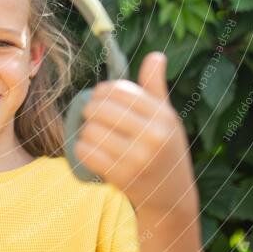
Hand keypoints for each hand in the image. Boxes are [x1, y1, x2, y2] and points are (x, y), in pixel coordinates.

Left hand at [74, 52, 199, 217]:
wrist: (171, 196)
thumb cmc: (165, 148)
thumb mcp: (166, 117)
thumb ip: (156, 87)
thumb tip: (155, 55)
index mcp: (163, 116)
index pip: (119, 90)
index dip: (102, 90)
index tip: (100, 97)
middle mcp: (153, 136)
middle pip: (100, 108)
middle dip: (90, 109)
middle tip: (92, 115)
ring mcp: (138, 158)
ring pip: (91, 130)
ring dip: (85, 131)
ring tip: (93, 134)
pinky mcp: (122, 177)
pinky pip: (86, 152)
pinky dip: (81, 148)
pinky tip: (89, 148)